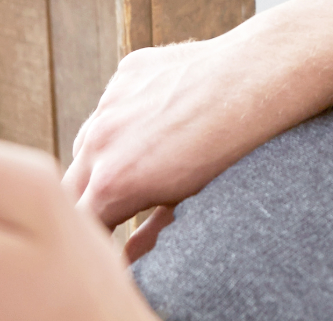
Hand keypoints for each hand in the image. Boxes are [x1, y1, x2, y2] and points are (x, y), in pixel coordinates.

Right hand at [63, 30, 282, 231]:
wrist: (261, 76)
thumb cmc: (234, 149)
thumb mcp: (192, 201)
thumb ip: (152, 235)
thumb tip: (129, 261)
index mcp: (113, 183)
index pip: (79, 224)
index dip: (92, 236)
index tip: (108, 239)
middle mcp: (100, 141)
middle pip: (71, 185)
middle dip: (88, 200)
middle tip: (119, 208)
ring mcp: (111, 102)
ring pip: (88, 141)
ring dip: (102, 156)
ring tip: (142, 162)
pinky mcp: (128, 72)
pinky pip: (113, 103)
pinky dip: (125, 116)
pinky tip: (161, 118)